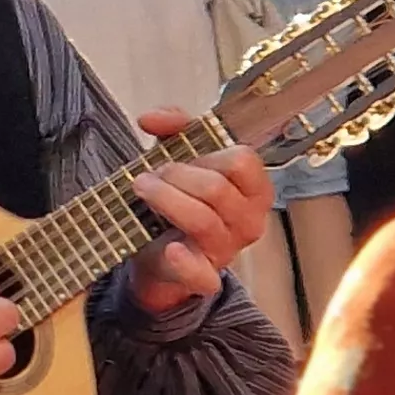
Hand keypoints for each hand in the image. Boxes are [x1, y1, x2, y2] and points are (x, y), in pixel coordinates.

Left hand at [124, 112, 274, 313]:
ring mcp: (228, 250)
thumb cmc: (180, 201)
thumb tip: (151, 118)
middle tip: (149, 176)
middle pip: (217, 188)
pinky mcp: (204, 277)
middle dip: (176, 176)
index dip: (205, 153)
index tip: (177, 154)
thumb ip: (174, 129)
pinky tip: (169, 249)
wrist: (160, 255)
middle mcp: (248, 220)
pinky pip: (203, 274)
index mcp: (253, 189)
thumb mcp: (182, 158)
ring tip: (141, 189)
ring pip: (202, 220)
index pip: (243, 161)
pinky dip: (185, 262)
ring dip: (165, 200)